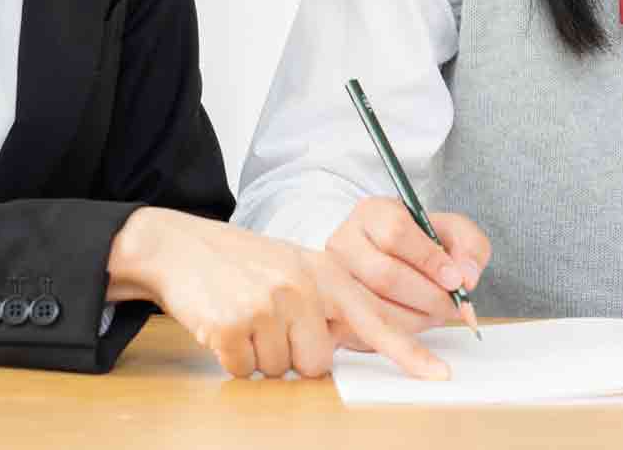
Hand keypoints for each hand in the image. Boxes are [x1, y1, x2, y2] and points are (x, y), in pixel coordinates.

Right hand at [107, 207, 450, 380]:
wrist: (182, 247)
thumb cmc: (243, 263)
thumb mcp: (294, 267)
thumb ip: (327, 302)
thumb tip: (346, 347)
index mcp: (324, 271)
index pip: (375, 318)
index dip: (408, 352)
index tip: (440, 376)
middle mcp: (301, 285)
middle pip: (318, 361)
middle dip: (293, 352)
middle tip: (268, 319)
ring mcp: (267, 304)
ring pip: (282, 371)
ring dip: (261, 354)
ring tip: (245, 315)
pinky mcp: (233, 325)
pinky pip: (246, 371)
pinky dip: (233, 357)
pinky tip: (224, 323)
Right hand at [324, 197, 490, 337]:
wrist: (390, 258)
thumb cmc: (421, 243)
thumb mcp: (450, 231)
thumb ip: (469, 245)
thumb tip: (467, 277)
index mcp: (372, 212)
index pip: (397, 233)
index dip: (430, 261)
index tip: (456, 280)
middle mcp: (345, 241)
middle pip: (385, 276)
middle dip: (429, 297)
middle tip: (454, 306)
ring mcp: (334, 278)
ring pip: (376, 308)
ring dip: (418, 319)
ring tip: (438, 313)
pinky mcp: (334, 310)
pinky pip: (368, 332)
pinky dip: (402, 335)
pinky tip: (418, 321)